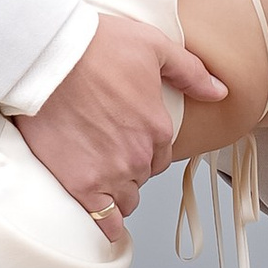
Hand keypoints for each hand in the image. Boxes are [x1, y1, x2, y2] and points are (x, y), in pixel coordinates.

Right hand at [13, 8, 229, 242]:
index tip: (127, 139)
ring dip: (118, 193)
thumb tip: (219, 90)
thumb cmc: (94, 46)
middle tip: (106, 151)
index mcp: (157, 126)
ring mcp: (109, 172)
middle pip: (143, 176)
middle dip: (130, 168)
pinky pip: (103, 219)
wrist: (48, 57)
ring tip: (100, 180)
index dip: (146, 149)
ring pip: (126, 200)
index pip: (162, 155)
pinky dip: (104, 222)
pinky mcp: (79, 184)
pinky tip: (100, 217)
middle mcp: (138, 155)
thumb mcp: (153, 46)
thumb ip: (189, 72)